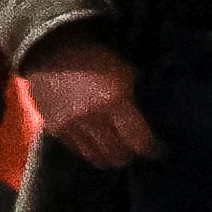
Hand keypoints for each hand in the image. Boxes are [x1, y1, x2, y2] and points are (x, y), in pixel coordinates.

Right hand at [22, 32, 153, 169]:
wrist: (52, 53)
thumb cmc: (97, 60)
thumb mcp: (126, 74)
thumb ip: (138, 99)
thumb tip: (156, 120)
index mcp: (114, 101)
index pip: (139, 141)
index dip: (152, 150)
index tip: (159, 151)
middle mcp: (92, 118)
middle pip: (118, 156)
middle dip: (131, 156)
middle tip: (137, 150)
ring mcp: (70, 126)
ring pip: (96, 158)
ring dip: (110, 158)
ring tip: (119, 151)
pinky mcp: (54, 129)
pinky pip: (77, 151)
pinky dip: (91, 151)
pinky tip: (99, 144)